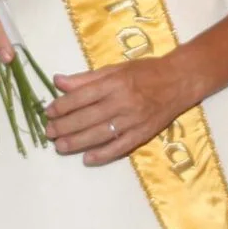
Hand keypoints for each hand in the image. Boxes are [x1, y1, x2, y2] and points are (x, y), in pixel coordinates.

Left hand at [45, 57, 198, 165]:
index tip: (48, 112)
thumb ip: (86, 78)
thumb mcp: (115, 68)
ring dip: (77, 142)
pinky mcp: (143, 134)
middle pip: (87, 117)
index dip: (62, 105)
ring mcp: (133, 120)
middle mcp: (122, 102)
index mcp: (114, 83)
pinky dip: (103, 154)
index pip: (81, 96)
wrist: (179, 81)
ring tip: (60, 147)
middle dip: (65, 126)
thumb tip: (58, 81)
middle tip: (49, 133)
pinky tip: (87, 159)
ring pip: (100, 134)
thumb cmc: (145, 71)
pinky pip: (120, 147)